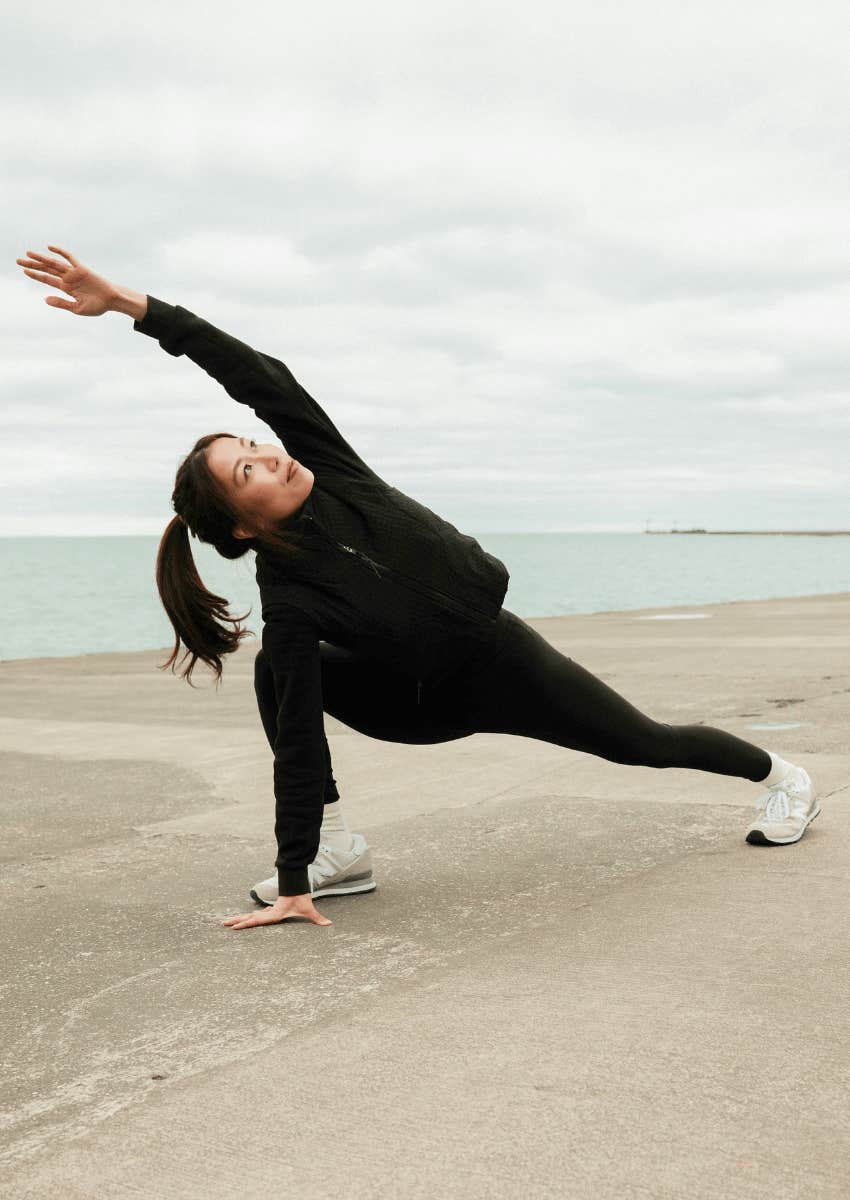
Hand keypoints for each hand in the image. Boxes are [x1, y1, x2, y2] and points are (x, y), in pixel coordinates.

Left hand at [15, 244, 146, 318]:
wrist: (112, 301)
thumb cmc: (97, 306)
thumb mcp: (77, 308)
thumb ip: (61, 303)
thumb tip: (45, 299)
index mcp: (66, 288)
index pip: (47, 280)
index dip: (35, 275)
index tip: (24, 271)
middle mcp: (68, 278)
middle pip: (46, 270)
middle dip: (32, 265)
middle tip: (18, 261)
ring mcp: (74, 272)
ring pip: (53, 264)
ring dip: (40, 258)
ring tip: (27, 253)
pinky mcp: (81, 268)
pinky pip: (69, 258)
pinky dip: (60, 252)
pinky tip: (49, 247)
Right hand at [221, 893, 332, 929]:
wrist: (298, 887)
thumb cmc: (302, 900)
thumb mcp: (309, 910)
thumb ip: (318, 918)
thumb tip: (329, 924)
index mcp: (274, 914)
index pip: (258, 920)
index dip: (246, 923)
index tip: (235, 927)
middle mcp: (269, 913)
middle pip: (250, 917)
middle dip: (237, 921)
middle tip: (224, 924)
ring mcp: (268, 912)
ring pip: (251, 916)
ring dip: (240, 919)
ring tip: (227, 923)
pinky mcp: (270, 912)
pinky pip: (256, 916)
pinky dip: (247, 919)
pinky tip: (242, 921)